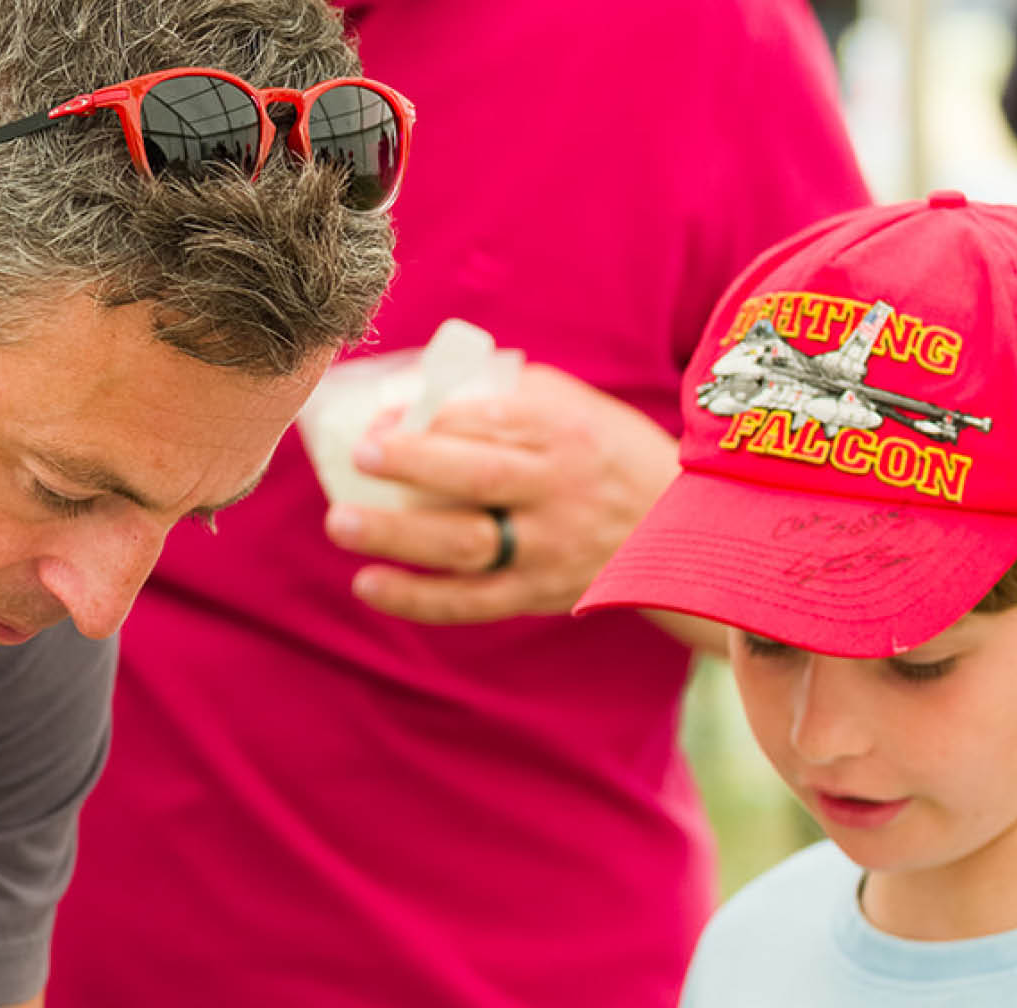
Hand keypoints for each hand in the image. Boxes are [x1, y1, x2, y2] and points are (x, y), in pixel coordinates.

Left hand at [321, 362, 678, 623]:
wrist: (675, 528)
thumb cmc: (603, 455)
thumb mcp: (572, 409)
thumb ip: (503, 397)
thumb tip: (415, 395)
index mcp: (563, 433)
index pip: (490, 420)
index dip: (430, 418)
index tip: (378, 417)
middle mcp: (555, 490)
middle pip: (477, 478)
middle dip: (412, 464)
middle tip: (360, 454)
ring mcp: (545, 548)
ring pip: (464, 544)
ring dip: (398, 537)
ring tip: (341, 523)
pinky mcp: (533, 594)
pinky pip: (469, 603)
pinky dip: (416, 599)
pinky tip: (369, 585)